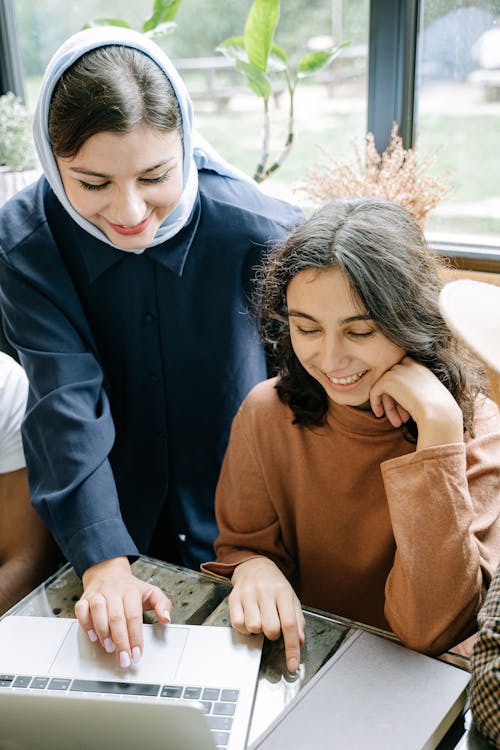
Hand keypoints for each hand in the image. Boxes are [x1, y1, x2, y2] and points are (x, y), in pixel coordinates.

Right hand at [75, 556, 171, 667]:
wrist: (108, 572)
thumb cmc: (130, 588)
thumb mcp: (151, 592)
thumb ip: (163, 604)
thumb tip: (167, 619)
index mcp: (131, 591)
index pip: (134, 616)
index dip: (136, 637)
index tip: (137, 654)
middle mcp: (113, 592)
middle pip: (117, 617)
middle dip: (121, 641)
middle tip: (124, 659)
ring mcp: (98, 594)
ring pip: (98, 611)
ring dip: (103, 632)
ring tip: (110, 648)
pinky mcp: (84, 598)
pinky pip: (80, 610)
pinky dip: (85, 623)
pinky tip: (92, 636)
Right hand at [229, 557, 304, 672]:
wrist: (255, 566)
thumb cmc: (275, 585)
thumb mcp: (291, 598)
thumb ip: (297, 620)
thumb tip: (299, 642)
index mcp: (283, 591)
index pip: (289, 624)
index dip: (292, 648)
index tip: (292, 664)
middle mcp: (265, 591)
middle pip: (270, 628)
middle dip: (273, 635)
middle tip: (272, 626)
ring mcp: (248, 593)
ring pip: (253, 627)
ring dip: (257, 630)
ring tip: (260, 619)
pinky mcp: (233, 597)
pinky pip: (237, 623)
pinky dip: (244, 628)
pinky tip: (249, 619)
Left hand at [369, 356, 463, 449]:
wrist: (438, 412)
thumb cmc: (439, 410)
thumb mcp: (429, 396)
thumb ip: (414, 390)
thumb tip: (402, 396)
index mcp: (422, 367)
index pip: (404, 374)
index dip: (402, 392)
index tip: (406, 409)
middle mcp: (410, 364)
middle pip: (394, 381)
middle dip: (395, 401)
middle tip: (401, 419)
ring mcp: (399, 370)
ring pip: (384, 387)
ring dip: (388, 405)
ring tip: (395, 422)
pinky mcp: (388, 379)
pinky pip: (375, 390)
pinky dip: (375, 403)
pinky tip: (379, 414)